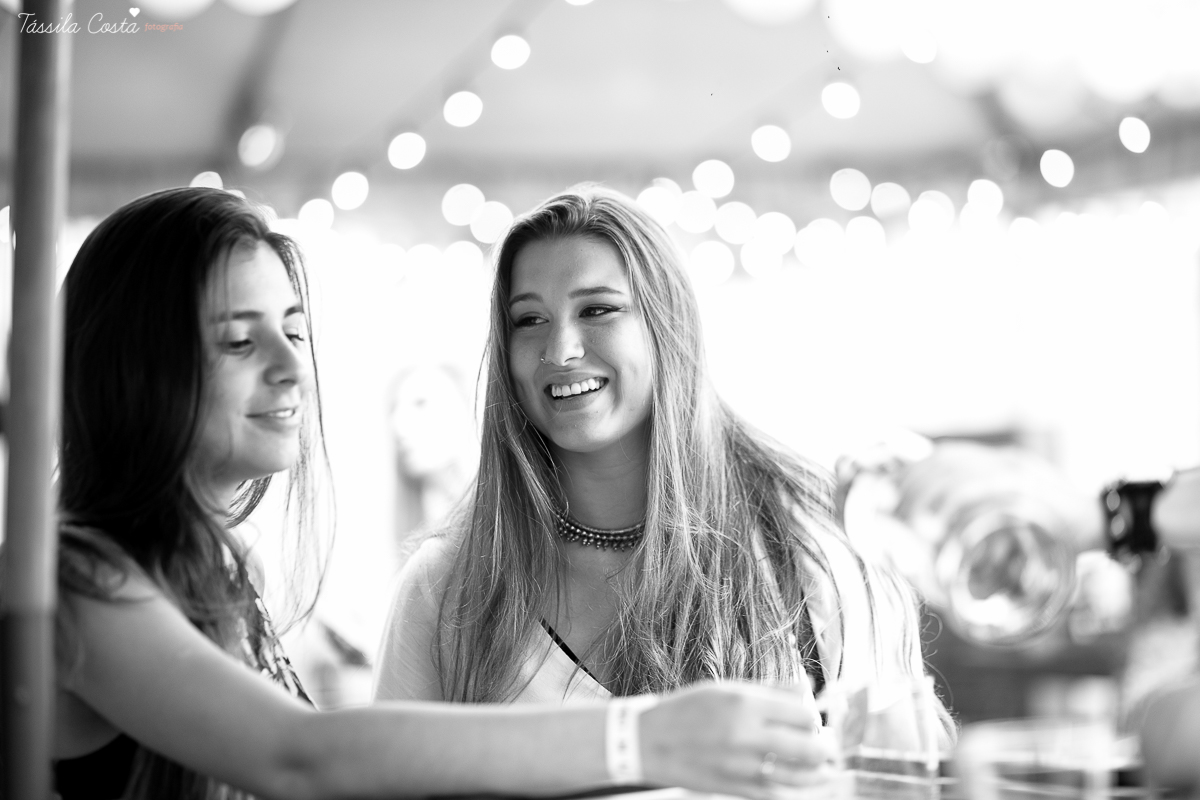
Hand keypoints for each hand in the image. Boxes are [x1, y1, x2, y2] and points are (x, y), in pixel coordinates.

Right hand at [640, 682, 837, 799]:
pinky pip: (777, 794)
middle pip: (809, 747)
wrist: (648, 742)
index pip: (803, 713)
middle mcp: (745, 736)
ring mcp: (741, 767)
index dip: (813, 716)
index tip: (811, 717)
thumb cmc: (687, 709)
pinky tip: (799, 781)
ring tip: (822, 767)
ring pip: (799, 777)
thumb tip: (808, 686)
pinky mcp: (735, 789)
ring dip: (817, 772)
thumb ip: (770, 689)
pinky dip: (793, 788)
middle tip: (827, 744)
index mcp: (744, 704)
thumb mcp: (727, 688)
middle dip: (825, 747)